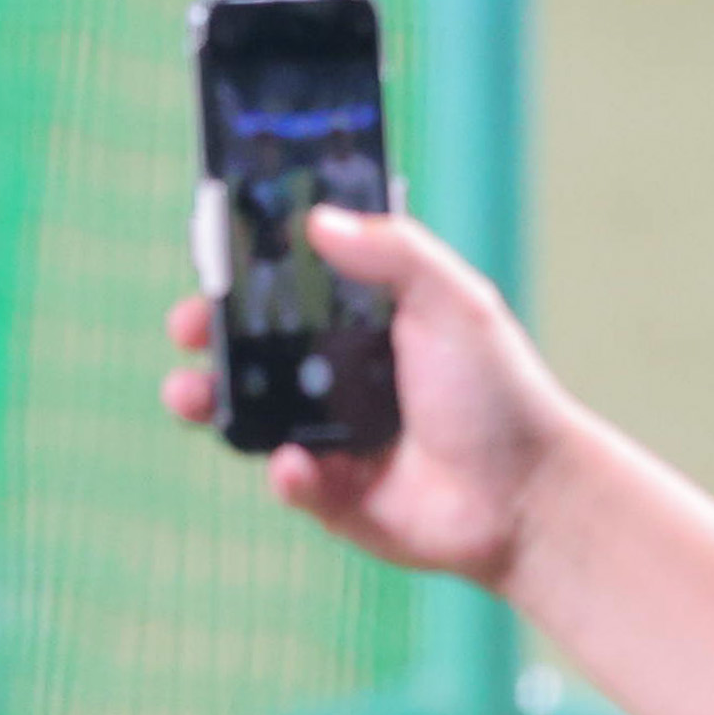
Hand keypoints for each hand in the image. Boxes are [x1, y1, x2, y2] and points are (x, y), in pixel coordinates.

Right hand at [160, 205, 571, 587]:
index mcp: (363, 327)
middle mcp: (336, 378)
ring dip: (211, 402)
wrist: (526, 494)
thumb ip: (394, 252)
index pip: (289, 292)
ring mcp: (328, 437)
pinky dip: (284, 472)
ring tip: (191, 395)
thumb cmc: (499, 393)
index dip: (245, 277)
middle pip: (251, 350)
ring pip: (249, 415)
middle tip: (187, 328)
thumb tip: (318, 219)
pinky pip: (288, 480)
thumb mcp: (455, 302)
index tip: (211, 263)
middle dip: (208, 338)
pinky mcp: (330, 495)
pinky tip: (294, 463)